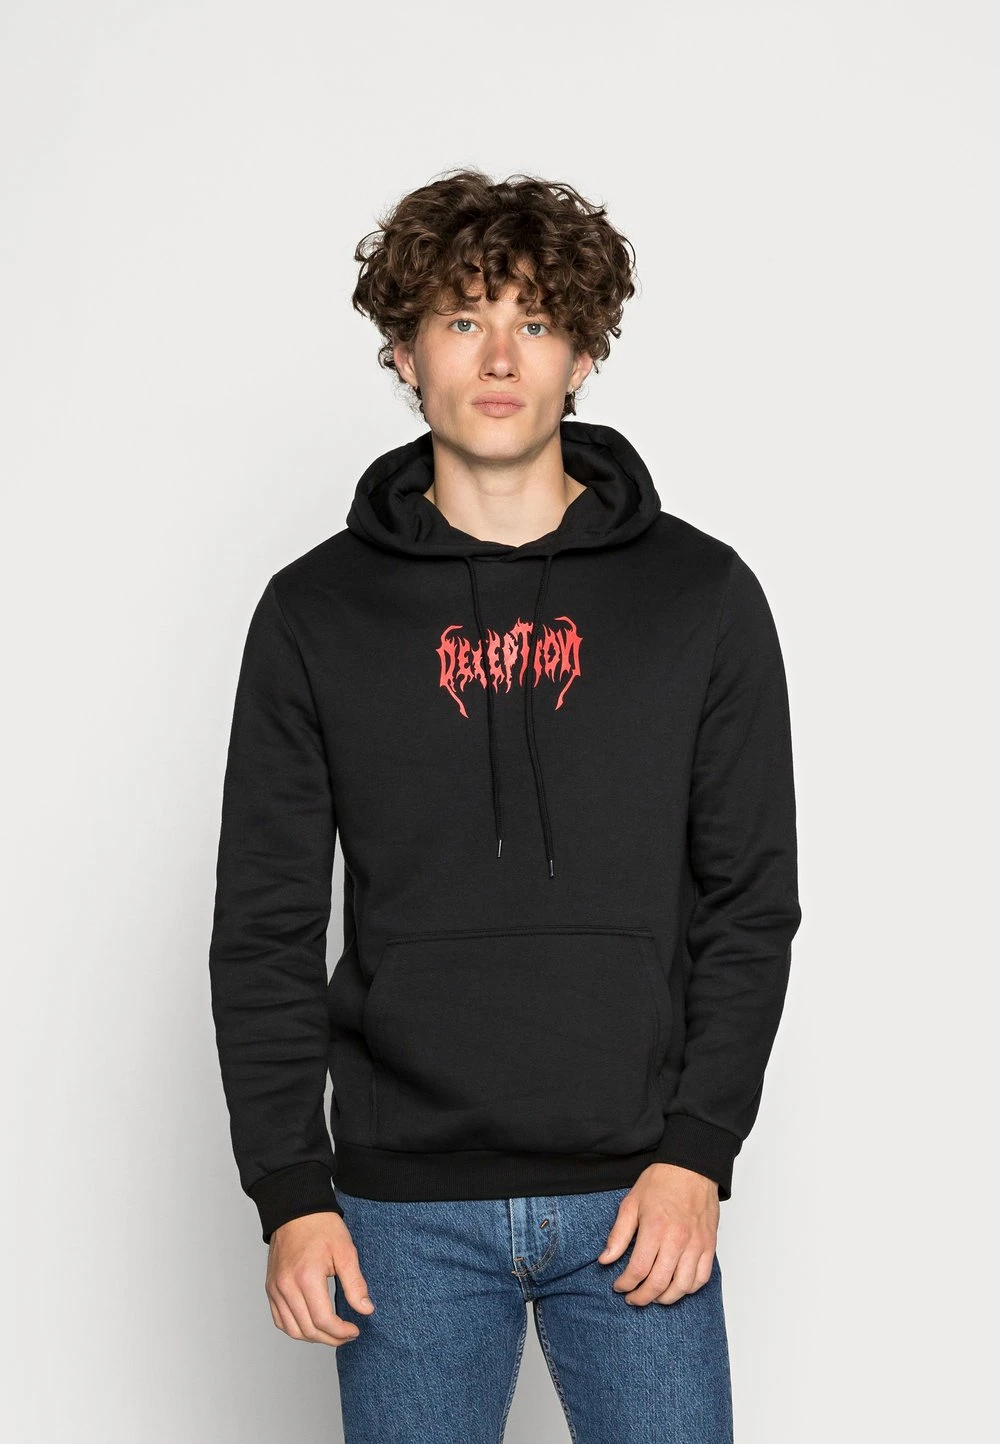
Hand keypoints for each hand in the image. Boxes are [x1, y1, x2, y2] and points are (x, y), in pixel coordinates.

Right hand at [265, 1211, 375, 1345]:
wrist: (296, 1211)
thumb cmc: (321, 1226)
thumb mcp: (346, 1251)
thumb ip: (355, 1283)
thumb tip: (366, 1309)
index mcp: (306, 1277)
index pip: (323, 1320)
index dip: (341, 1332)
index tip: (354, 1330)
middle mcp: (286, 1286)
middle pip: (308, 1329)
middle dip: (331, 1338)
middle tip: (347, 1334)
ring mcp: (275, 1289)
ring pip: (292, 1330)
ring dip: (313, 1337)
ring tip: (331, 1332)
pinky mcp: (271, 1288)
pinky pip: (280, 1320)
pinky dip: (295, 1329)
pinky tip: (311, 1325)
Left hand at [598, 1163, 719, 1305]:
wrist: (691, 1167)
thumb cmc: (661, 1182)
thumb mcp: (631, 1203)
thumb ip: (618, 1234)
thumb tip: (605, 1260)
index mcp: (655, 1229)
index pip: (638, 1270)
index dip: (625, 1284)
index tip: (619, 1286)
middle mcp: (678, 1240)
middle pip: (659, 1284)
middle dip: (642, 1297)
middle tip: (633, 1298)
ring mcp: (696, 1244)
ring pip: (682, 1287)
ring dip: (666, 1298)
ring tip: (654, 1296)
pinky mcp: (709, 1245)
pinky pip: (702, 1278)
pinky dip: (689, 1289)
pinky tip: (677, 1287)